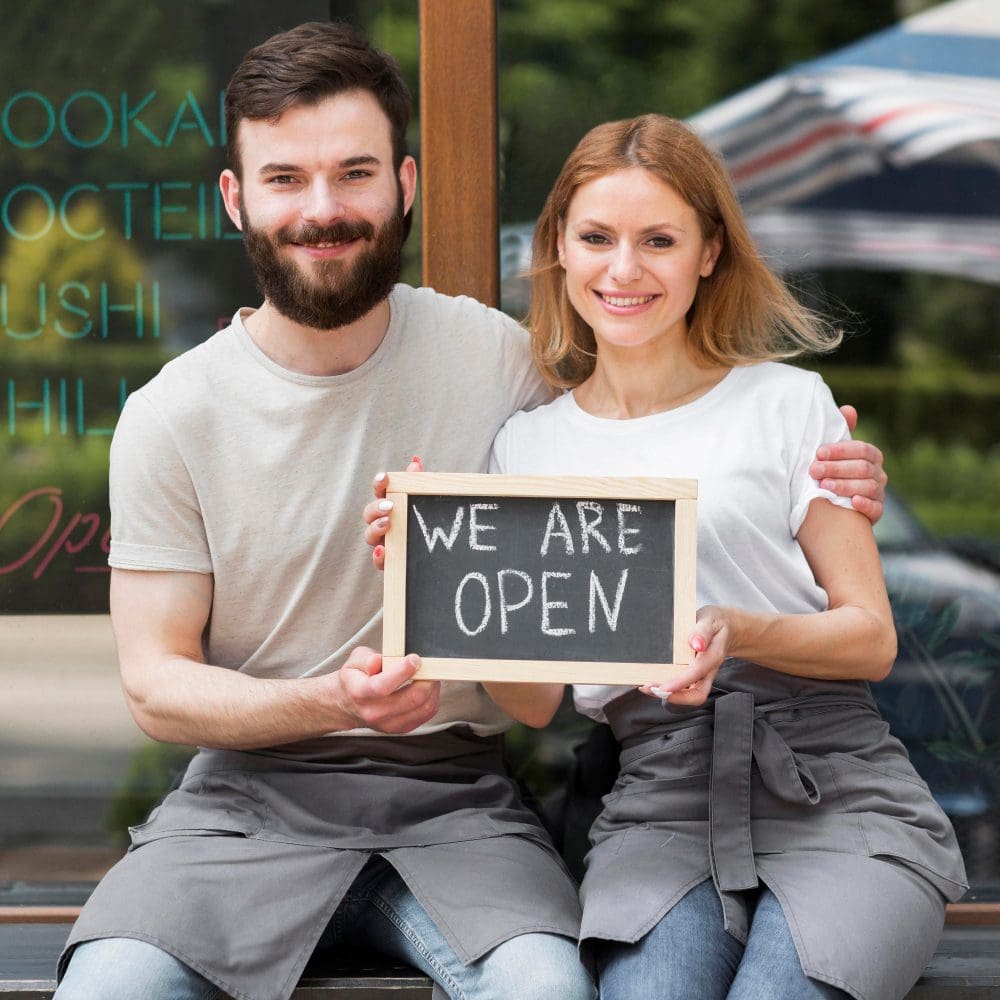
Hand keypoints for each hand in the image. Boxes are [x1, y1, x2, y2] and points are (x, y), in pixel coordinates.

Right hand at [332, 646, 439, 733]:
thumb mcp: (354, 661)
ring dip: (432, 688)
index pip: (383, 686)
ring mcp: (389, 724)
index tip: (414, 659)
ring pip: (424, 707)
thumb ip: (366, 659)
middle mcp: (374, 713)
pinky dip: (432, 698)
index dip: (402, 671)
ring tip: (429, 674)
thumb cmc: (355, 678)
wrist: (348, 705)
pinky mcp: (402, 728)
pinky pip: (426, 713)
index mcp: (360, 693)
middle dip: (426, 679)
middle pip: (412, 699)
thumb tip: (377, 661)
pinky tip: (426, 687)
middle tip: (429, 665)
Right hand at [365, 456, 422, 569]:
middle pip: (369, 514)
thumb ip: (418, 483)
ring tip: (387, 523)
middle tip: (389, 506)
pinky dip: (379, 556)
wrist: (439, 551)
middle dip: (376, 508)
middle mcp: (383, 524)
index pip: (380, 491)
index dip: (379, 483)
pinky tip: (383, 550)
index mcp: (390, 506)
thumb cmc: (425, 523)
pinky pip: (379, 561)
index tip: (384, 477)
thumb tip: (415, 461)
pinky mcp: (390, 562)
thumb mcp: (424, 502)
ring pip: (369, 536)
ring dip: (375, 528)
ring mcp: (385, 543)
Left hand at [639, 606, 730, 706]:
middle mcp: (708, 670)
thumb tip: (695, 644)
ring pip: (689, 694)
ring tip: (647, 688)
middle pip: (697, 694)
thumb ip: (702, 632)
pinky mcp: (695, 677)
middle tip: (652, 689)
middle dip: (675, 697)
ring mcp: (702, 676)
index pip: (697, 672)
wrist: (725, 628)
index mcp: (713, 656)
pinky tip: (652, 684)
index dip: (680, 682)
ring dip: (668, 695)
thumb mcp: (710, 620)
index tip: (663, 687)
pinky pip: (684, 688)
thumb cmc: (715, 623)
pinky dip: (668, 689)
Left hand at [808, 404, 886, 523]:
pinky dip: (865, 505)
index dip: (840, 450)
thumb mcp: (835, 453)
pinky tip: (852, 502)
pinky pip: (875, 508)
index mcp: (871, 456)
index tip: (819, 453)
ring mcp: (878, 493)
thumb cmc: (833, 472)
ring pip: (868, 487)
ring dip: (845, 485)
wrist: (831, 507)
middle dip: (837, 468)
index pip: (861, 449)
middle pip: (862, 468)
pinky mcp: (875, 512)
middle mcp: (878, 474)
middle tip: (814, 470)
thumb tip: (848, 409)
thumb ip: (841, 432)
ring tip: (824, 486)